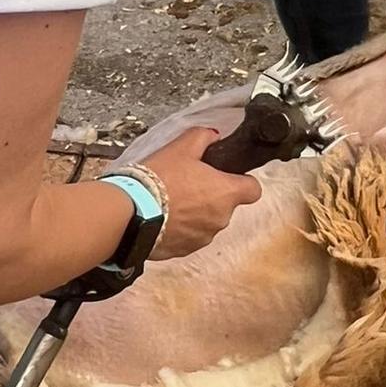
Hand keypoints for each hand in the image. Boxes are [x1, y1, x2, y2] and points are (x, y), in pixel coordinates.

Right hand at [136, 126, 260, 258]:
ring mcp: (203, 238)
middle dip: (210, 197)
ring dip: (195, 214)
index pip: (253, 190)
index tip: (227, 177)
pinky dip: (180, 229)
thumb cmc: (160, 178)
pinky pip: (188, 237)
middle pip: (225, 206)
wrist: (132, 213)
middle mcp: (221, 219)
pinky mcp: (184, 251)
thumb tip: (213, 135)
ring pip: (206, 223)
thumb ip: (203, 137)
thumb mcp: (181, 148)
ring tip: (170, 203)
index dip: (242, 181)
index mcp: (226, 194)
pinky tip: (162, 218)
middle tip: (186, 184)